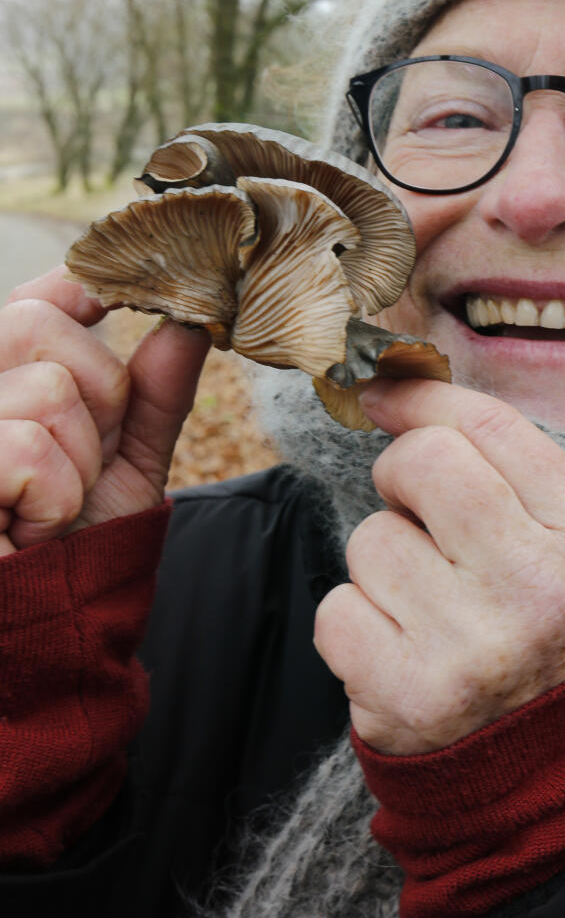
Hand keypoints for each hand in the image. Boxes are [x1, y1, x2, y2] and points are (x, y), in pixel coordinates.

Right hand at [0, 267, 209, 555]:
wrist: (53, 631)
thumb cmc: (78, 546)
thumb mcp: (129, 460)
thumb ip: (156, 390)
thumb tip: (192, 320)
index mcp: (3, 378)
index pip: (31, 298)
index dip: (76, 287)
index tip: (111, 306)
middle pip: (34, 322)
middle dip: (93, 394)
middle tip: (80, 464)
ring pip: (43, 390)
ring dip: (74, 465)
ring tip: (46, 510)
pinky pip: (24, 449)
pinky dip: (50, 500)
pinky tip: (25, 533)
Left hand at [313, 379, 564, 754]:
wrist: (547, 772)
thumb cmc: (542, 630)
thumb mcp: (564, 544)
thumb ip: (500, 462)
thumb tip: (388, 384)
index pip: (492, 427)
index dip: (422, 396)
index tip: (383, 390)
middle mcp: (537, 591)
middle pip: (424, 463)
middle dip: (400, 475)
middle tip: (418, 514)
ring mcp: (472, 648)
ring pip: (370, 539)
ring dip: (381, 565)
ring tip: (426, 605)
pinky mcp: (408, 699)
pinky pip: (336, 609)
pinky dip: (354, 623)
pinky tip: (399, 648)